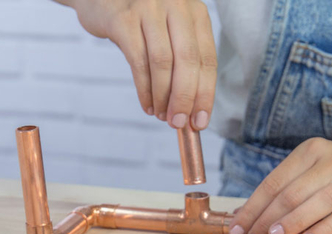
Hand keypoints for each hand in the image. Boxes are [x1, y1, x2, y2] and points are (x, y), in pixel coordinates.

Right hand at [58, 0, 216, 129]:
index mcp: (196, 12)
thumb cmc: (140, 23)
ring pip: (162, 63)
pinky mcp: (124, 19)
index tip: (200, 121)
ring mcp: (149, 9)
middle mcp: (176, 6)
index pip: (208, 59)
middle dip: (185, 99)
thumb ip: (183, 65)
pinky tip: (147, 105)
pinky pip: (138, 62)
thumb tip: (192, 112)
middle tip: (178, 123)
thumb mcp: (169, 34)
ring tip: (161, 115)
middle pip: (188, 61)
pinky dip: (144, 89)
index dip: (205, 94)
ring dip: (163, 96)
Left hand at [228, 138, 331, 233]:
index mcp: (313, 150)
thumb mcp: (314, 171)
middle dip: (267, 218)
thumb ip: (284, 190)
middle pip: (292, 193)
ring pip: (316, 203)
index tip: (238, 228)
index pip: (275, 182)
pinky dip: (321, 231)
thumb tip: (244, 216)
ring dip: (292, 223)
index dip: (253, 207)